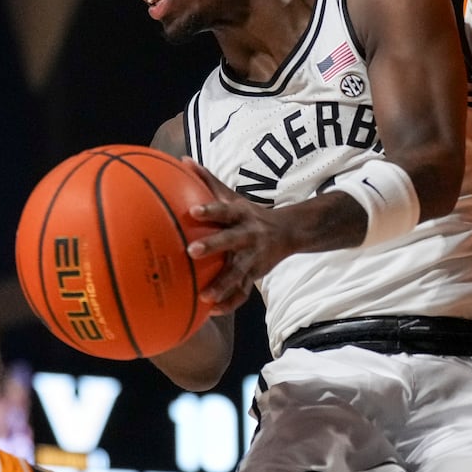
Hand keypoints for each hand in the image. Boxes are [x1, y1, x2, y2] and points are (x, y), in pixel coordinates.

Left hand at [178, 158, 296, 314]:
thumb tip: (183, 161)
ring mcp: (253, 257)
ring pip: (238, 272)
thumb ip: (208, 181)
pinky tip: (211, 311)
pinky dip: (229, 303)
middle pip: (231, 240)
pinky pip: (242, 292)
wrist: (289, 232)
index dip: (210, 211)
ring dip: (222, 284)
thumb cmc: (249, 214)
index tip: (193, 212)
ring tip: (204, 296)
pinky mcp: (255, 275)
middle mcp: (249, 235)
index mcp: (241, 215)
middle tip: (191, 251)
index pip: (225, 210)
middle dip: (213, 246)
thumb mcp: (233, 196)